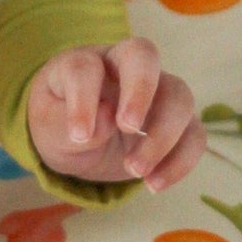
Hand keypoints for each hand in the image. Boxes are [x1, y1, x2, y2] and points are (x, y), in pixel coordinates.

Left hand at [26, 38, 205, 192]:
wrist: (77, 140)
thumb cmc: (58, 122)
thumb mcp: (47, 126)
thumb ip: (64, 122)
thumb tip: (106, 118)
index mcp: (86, 62)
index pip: (87, 67)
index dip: (84, 98)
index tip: (79, 135)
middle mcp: (125, 67)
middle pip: (145, 57)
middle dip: (140, 91)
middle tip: (127, 128)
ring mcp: (157, 92)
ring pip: (179, 96)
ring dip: (162, 137)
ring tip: (134, 171)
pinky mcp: (176, 123)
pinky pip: (194, 134)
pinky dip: (181, 161)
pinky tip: (154, 184)